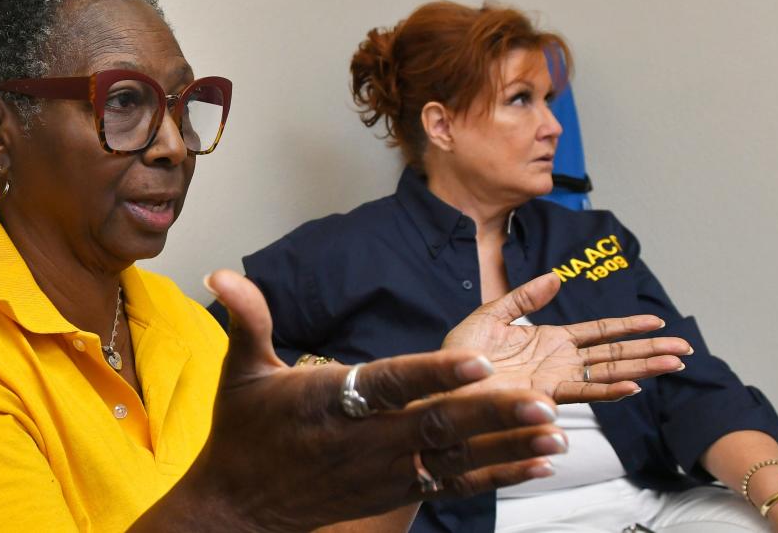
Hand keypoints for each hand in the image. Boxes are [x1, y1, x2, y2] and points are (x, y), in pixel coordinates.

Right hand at [138, 270, 568, 532]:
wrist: (239, 506)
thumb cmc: (244, 433)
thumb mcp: (240, 372)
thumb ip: (249, 318)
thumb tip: (221, 272)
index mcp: (331, 402)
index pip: (390, 385)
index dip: (434, 375)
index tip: (479, 363)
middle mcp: (364, 441)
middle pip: (436, 426)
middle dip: (491, 414)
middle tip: (542, 402)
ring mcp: (384, 473)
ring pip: (454, 459)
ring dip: (506, 446)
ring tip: (556, 434)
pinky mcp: (395, 493)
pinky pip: (453, 485)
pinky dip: (496, 474)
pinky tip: (536, 464)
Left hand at [441, 273, 692, 402]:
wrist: (439, 381)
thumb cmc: (459, 354)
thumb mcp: (491, 314)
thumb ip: (524, 298)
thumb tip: (557, 277)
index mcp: (549, 340)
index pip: (598, 332)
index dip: (627, 327)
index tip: (657, 322)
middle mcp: (558, 361)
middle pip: (613, 354)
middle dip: (648, 351)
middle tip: (684, 348)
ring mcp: (554, 379)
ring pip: (607, 373)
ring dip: (641, 369)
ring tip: (673, 363)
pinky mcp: (543, 395)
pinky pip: (581, 392)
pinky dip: (608, 391)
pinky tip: (633, 386)